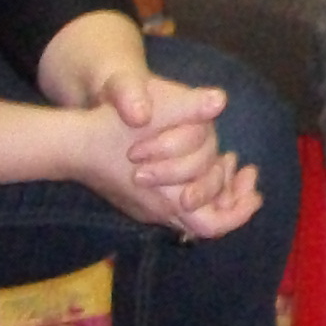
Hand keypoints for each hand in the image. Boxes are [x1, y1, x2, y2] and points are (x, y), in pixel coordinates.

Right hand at [73, 78, 264, 238]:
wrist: (69, 143)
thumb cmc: (110, 127)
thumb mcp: (152, 111)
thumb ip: (187, 106)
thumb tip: (219, 100)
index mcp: (165, 199)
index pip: (212, 225)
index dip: (238, 213)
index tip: (256, 193)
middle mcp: (158, 211)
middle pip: (207, 221)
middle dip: (233, 198)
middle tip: (250, 173)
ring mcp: (147, 207)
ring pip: (193, 213)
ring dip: (218, 190)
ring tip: (234, 163)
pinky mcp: (139, 199)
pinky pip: (178, 204)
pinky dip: (198, 187)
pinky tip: (208, 162)